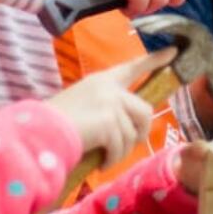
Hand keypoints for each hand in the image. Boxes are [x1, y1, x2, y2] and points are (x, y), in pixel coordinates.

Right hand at [46, 48, 173, 167]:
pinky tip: (100, 162)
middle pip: (144, 110)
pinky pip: (121, 146)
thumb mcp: (81, 106)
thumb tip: (127, 129)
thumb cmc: (53, 124)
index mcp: (101, 80)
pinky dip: (112, 159)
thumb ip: (105, 109)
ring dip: (121, 150)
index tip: (174, 51)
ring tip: (105, 156)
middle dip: (139, 133)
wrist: (38, 133)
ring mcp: (110, 103)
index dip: (154, 60)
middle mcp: (109, 88)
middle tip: (123, 147)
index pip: (133, 67)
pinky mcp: (109, 121)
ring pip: (134, 132)